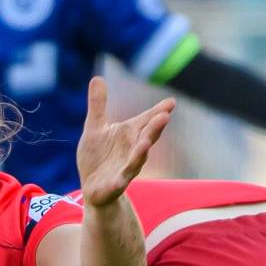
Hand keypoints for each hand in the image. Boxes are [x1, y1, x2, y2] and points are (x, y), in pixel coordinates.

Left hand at [75, 77, 173, 206]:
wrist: (93, 188)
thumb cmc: (98, 157)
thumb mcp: (94, 127)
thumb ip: (98, 105)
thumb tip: (97, 77)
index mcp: (129, 134)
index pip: (146, 120)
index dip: (158, 112)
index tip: (171, 102)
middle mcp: (132, 150)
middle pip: (146, 137)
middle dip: (155, 128)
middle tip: (165, 116)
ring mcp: (126, 168)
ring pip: (137, 160)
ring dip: (142, 152)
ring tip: (147, 143)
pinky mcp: (115, 184)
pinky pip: (120, 181)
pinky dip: (121, 179)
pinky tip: (121, 178)